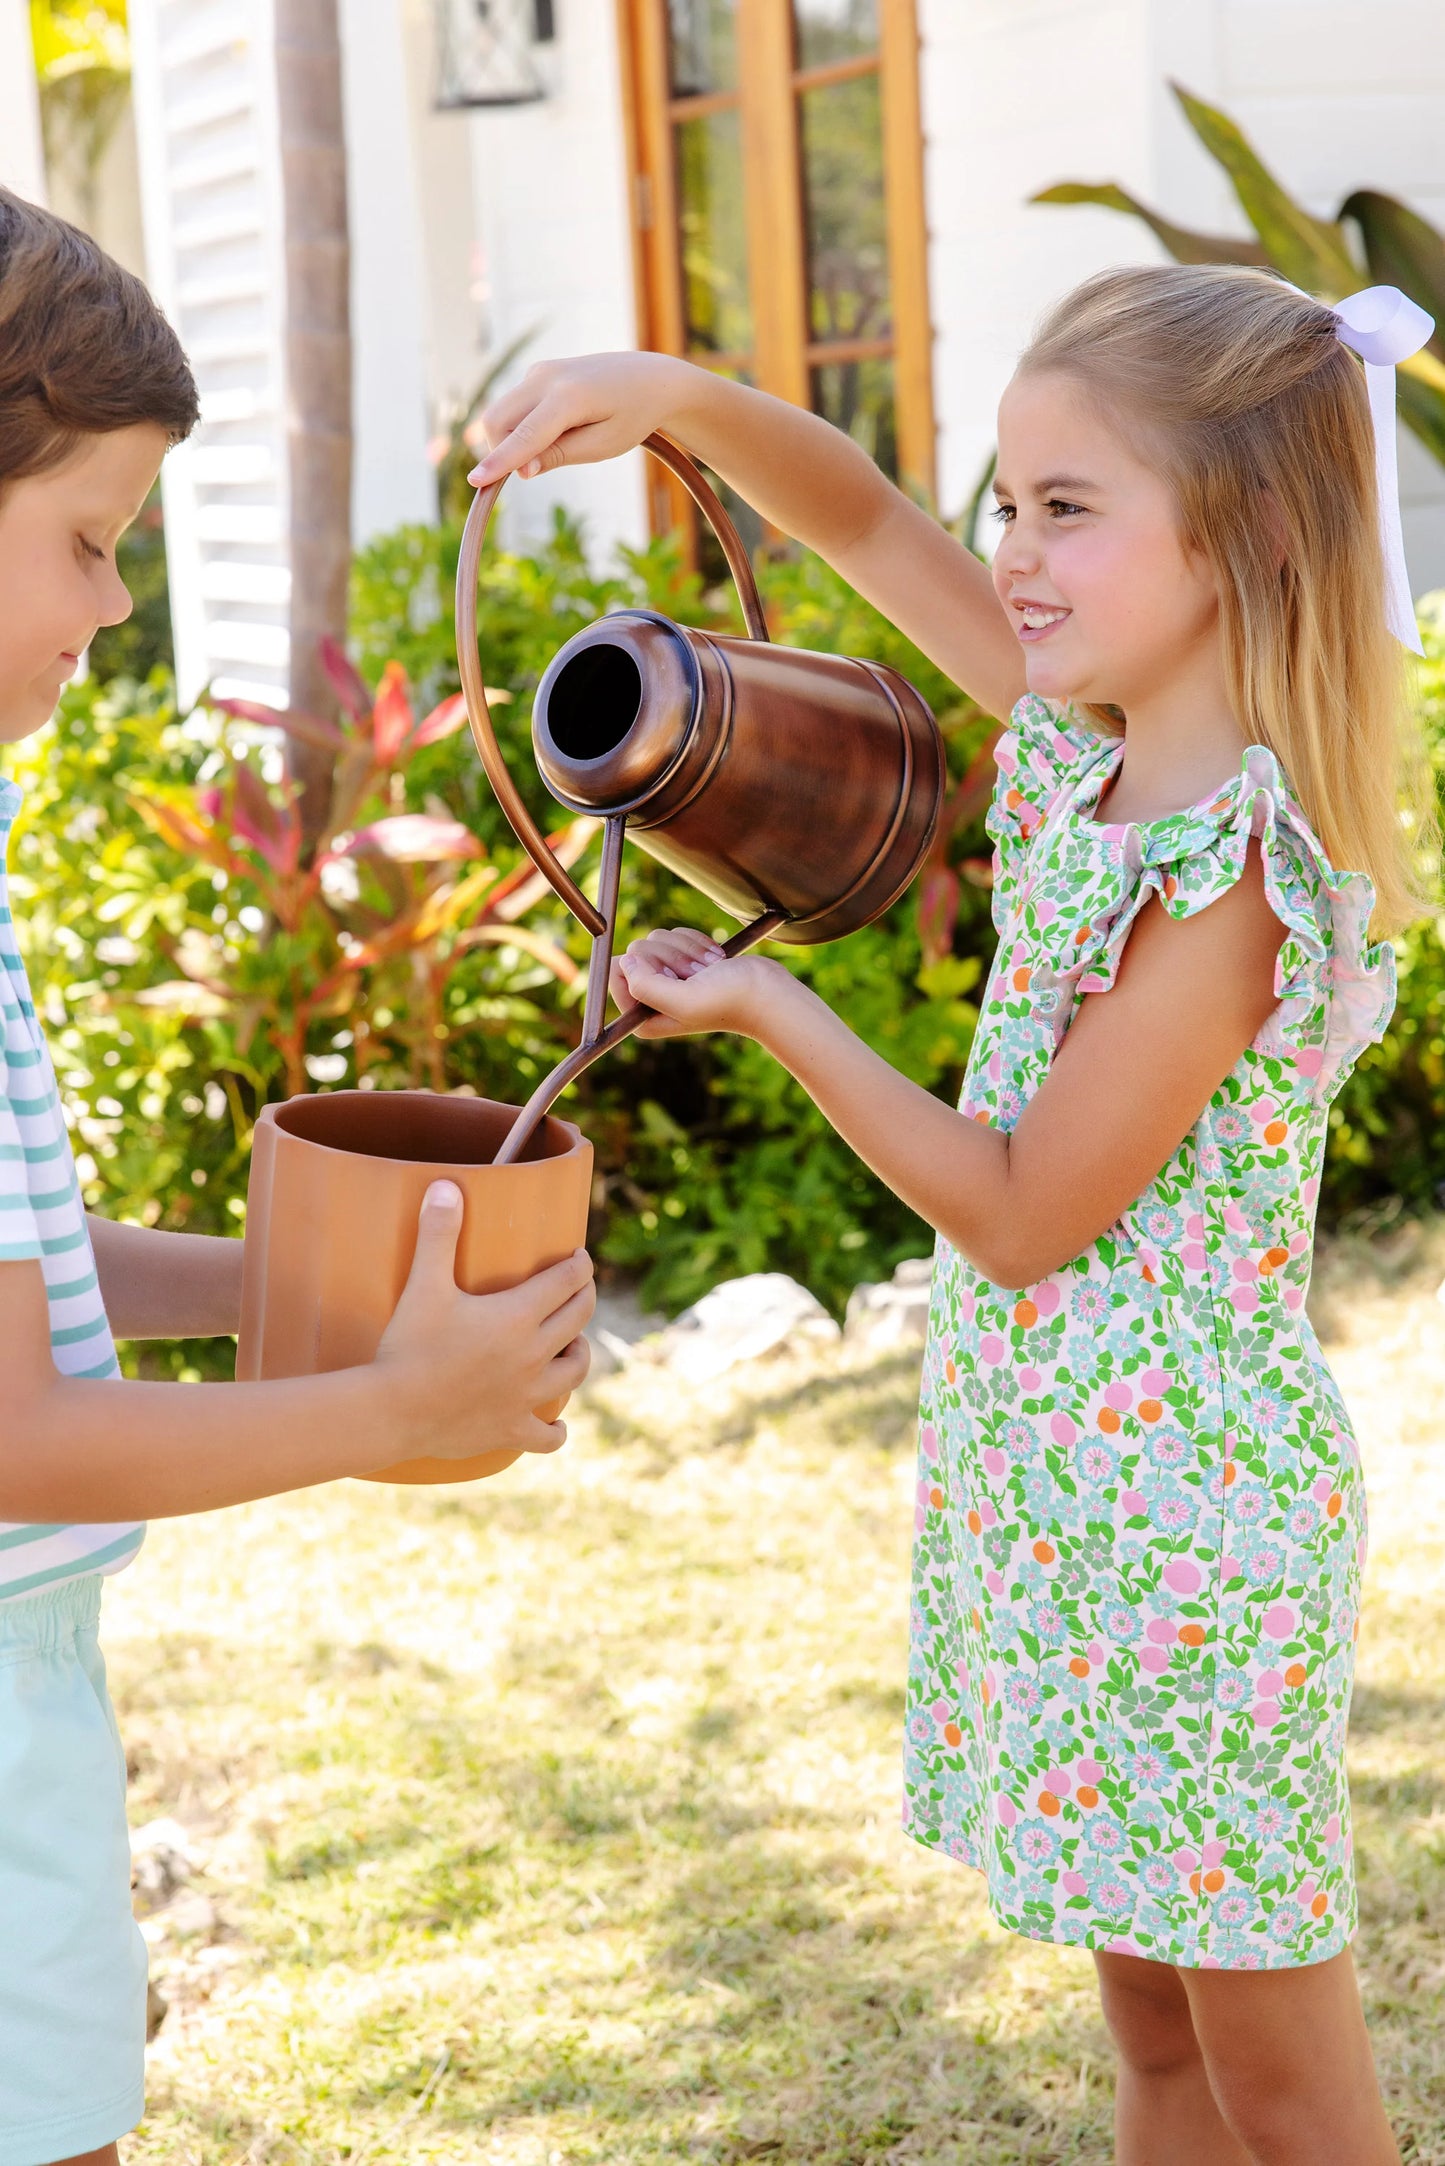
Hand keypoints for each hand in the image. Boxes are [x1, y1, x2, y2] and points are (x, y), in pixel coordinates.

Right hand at [373, 1182, 594, 1458]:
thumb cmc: (408, 1345)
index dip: (579, 1265)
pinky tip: (556, 1426)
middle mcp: (534, 1355)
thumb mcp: (423, 1284)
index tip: (580, 1257)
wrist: (391, 1412)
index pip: (567, 1281)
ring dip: (579, 1354)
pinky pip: (548, 1435)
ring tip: (572, 1344)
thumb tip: (446, 1185)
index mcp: (519, 1316)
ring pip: (574, 1371)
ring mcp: (526, 1396)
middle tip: (580, 1289)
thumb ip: (438, 1233)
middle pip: (578, 1319)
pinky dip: (555, 1430)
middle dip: (584, 1298)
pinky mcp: (512, 1430)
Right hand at [468, 352, 686, 485]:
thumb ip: (560, 455)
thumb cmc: (632, 416)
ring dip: (513, 440)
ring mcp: (539, 371)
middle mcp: (547, 376)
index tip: (475, 483)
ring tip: (563, 440)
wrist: (649, 378)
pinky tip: (560, 428)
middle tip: (541, 465)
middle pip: (497, 420)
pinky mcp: (538, 373)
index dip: (499, 463)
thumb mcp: (603, 445)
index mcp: (569, 396)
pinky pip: (515, 407)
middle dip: (502, 452)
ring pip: (501, 413)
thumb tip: (522, 470)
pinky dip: (523, 427)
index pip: (524, 436)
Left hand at [610, 926, 789, 1040]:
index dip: (644, 965)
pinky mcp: (681, 961)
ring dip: (687, 949)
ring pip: (656, 938)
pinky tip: (713, 961)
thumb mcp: (684, 1001)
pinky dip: (696, 942)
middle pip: (636, 951)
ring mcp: (665, 979)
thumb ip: (645, 986)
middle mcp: (649, 998)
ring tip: (708, 970)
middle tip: (696, 976)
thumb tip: (624, 961)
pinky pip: (674, 934)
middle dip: (671, 957)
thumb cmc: (730, 1001)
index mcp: (641, 1016)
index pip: (615, 972)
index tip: (671, 977)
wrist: (765, 991)